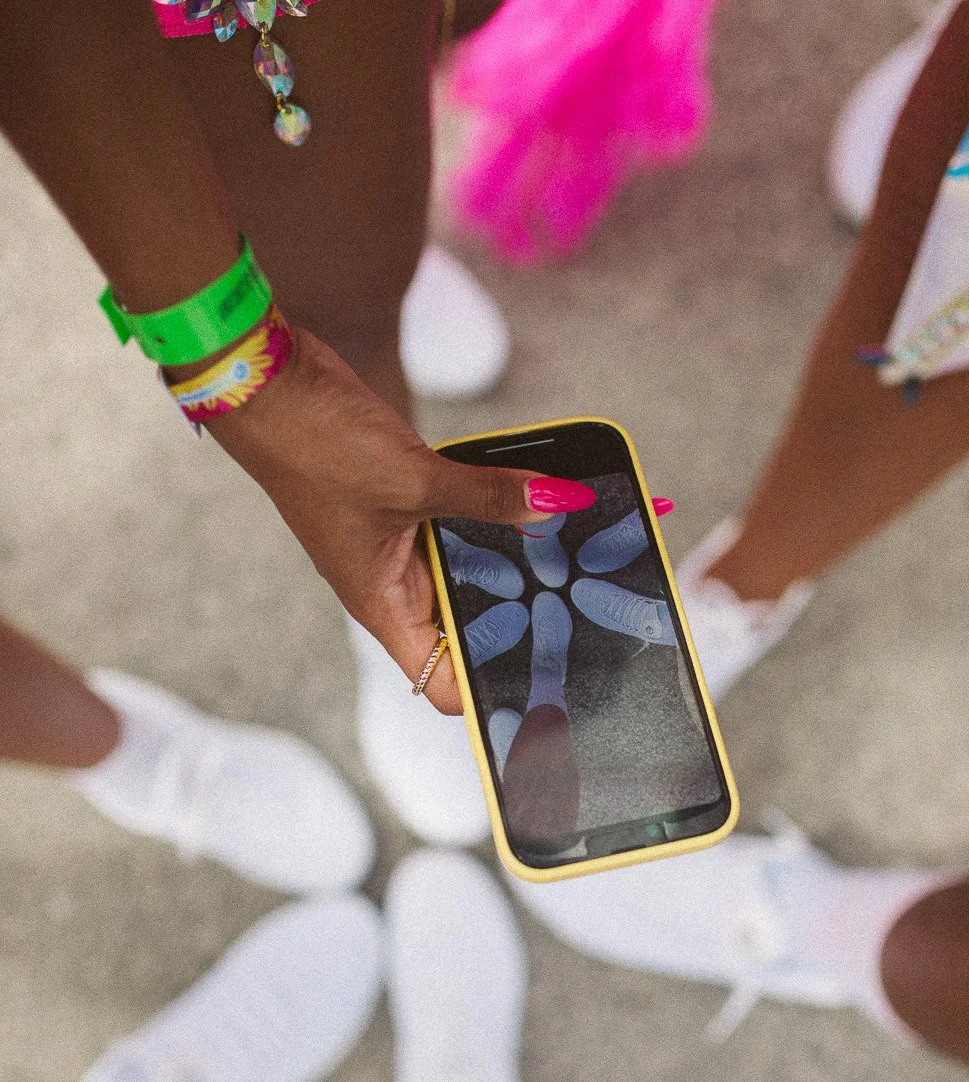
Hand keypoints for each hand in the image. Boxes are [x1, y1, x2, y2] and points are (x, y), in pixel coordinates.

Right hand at [207, 329, 594, 712]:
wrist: (271, 386)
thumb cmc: (316, 447)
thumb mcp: (414, 478)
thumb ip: (489, 496)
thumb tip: (557, 504)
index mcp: (384, 606)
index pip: (443, 683)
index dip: (490, 695)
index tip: (547, 684)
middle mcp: (393, 586)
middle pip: (466, 631)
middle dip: (519, 624)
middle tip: (585, 615)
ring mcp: (399, 546)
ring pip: (469, 573)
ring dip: (513, 565)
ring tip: (576, 561)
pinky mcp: (406, 505)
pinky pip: (461, 526)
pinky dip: (496, 519)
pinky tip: (539, 504)